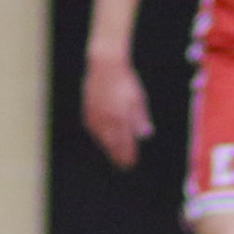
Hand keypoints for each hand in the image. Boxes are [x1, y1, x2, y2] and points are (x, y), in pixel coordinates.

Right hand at [82, 55, 152, 169]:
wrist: (105, 66)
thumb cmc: (126, 82)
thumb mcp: (138, 99)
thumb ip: (140, 118)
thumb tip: (145, 136)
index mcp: (120, 116)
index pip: (125, 142)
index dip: (128, 155)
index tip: (131, 164)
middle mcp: (106, 118)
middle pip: (112, 143)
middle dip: (118, 156)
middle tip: (124, 167)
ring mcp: (95, 114)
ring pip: (101, 137)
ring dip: (108, 148)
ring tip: (114, 156)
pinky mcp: (87, 108)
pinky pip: (92, 127)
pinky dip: (98, 136)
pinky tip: (102, 139)